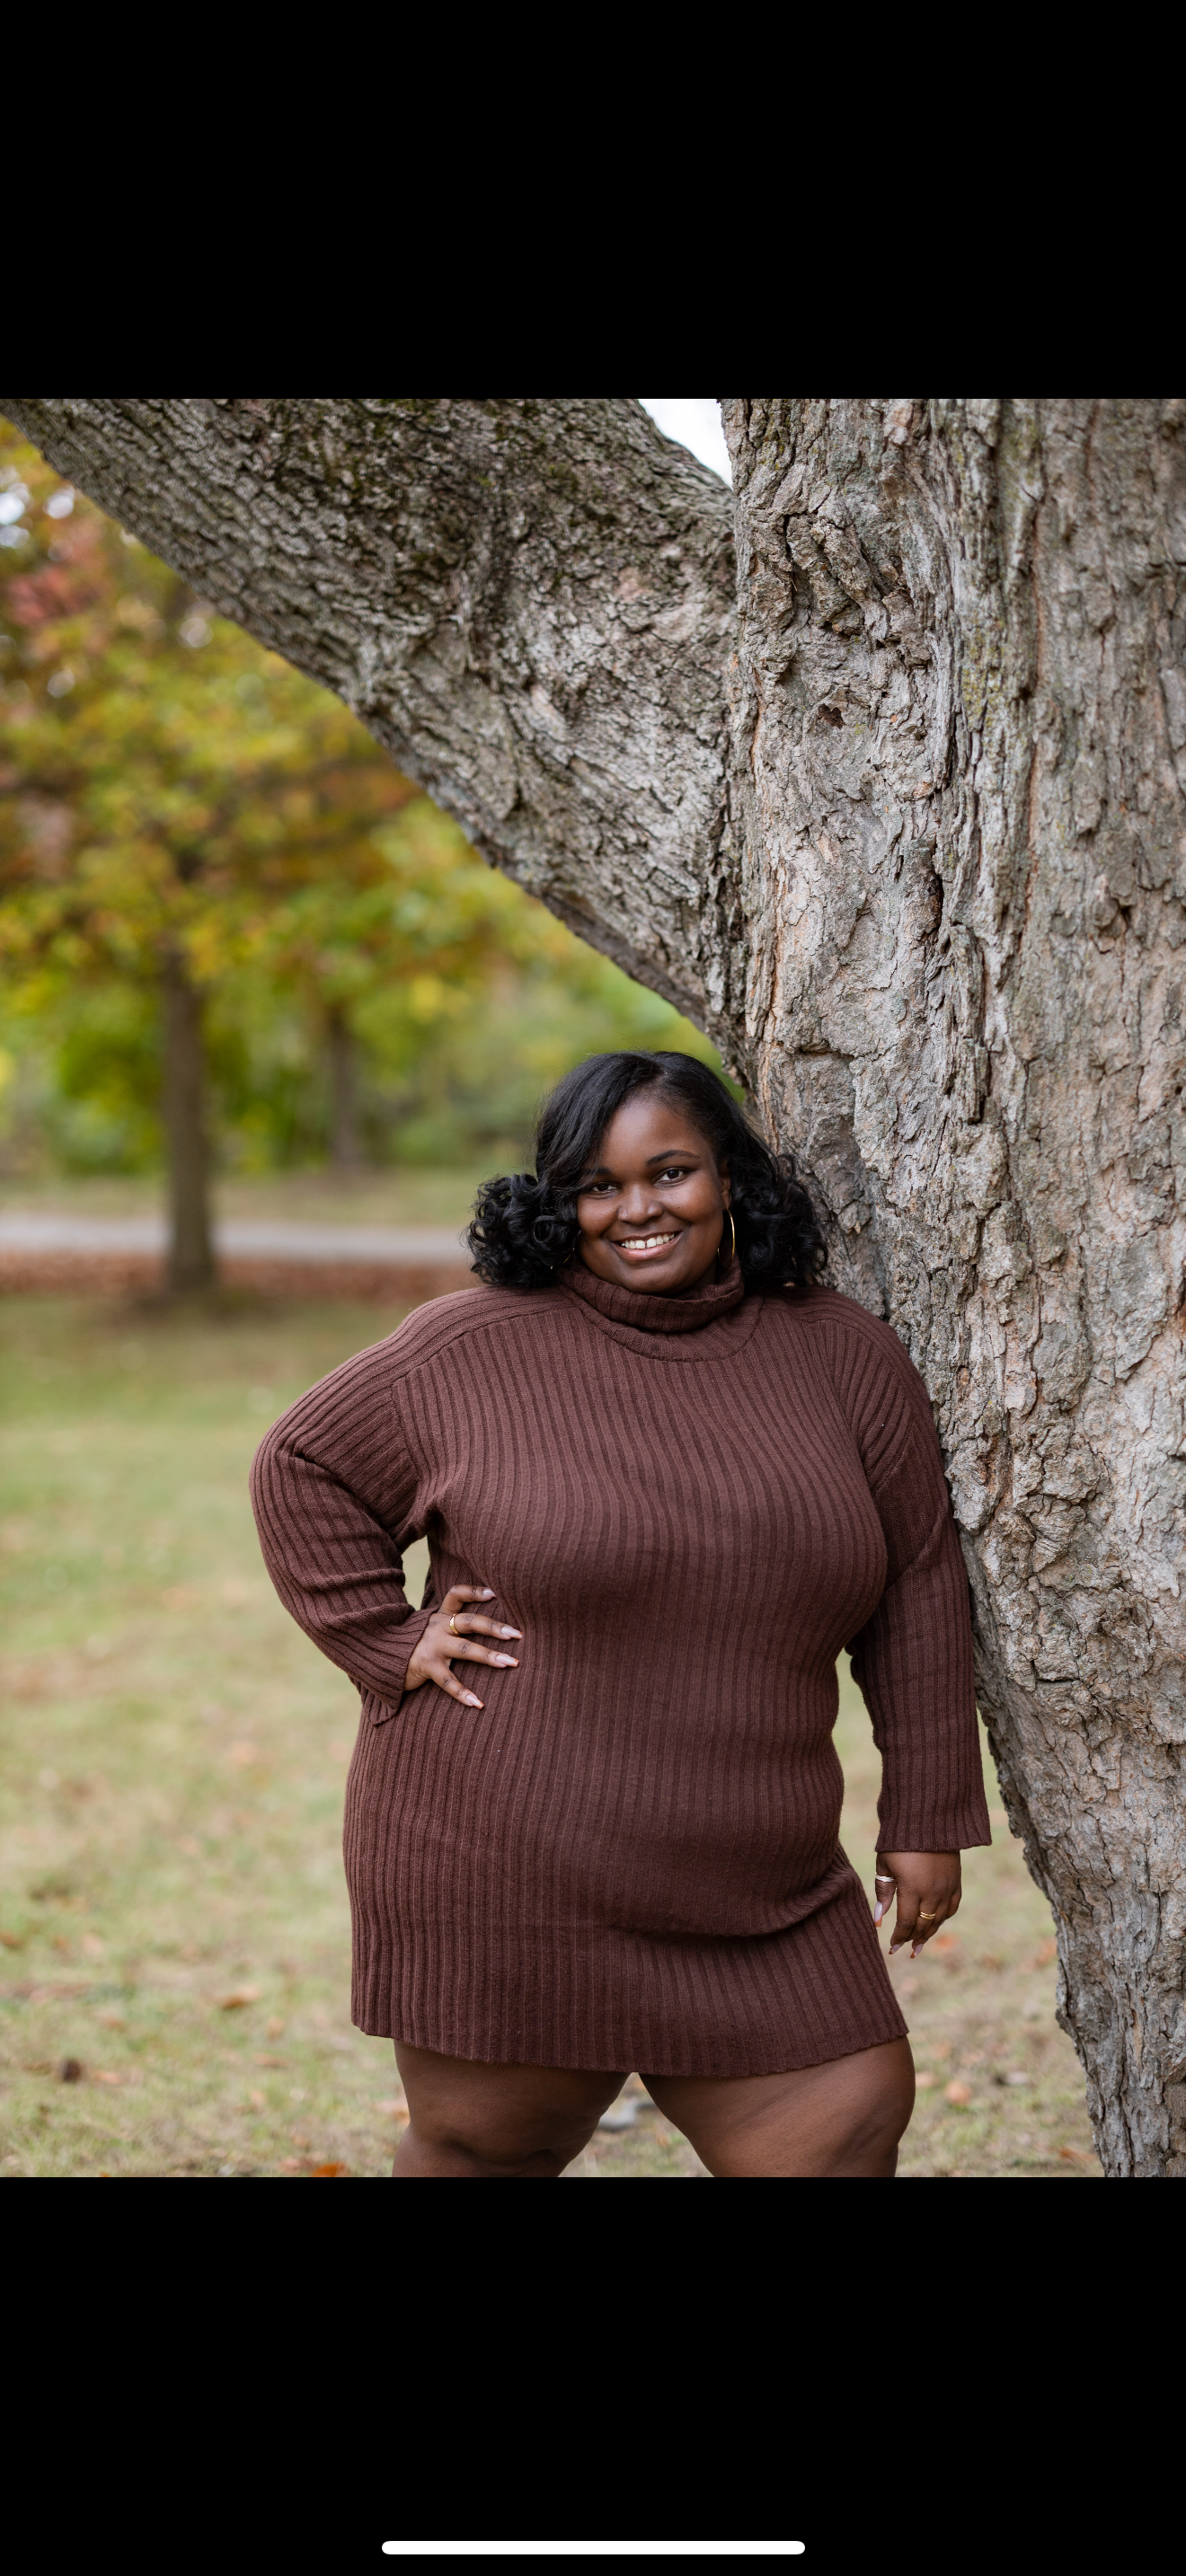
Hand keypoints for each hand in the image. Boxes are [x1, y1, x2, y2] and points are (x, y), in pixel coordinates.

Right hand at [403, 1584, 519, 1710]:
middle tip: (517, 1634)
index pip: (456, 1595)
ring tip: (510, 1663)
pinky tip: (477, 1703)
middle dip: (495, 1627)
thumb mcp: (431, 1627)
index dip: (474, 1592)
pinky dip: (463, 1692)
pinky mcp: (426, 1666)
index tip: (495, 1593)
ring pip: (465, 1649)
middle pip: (470, 1622)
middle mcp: (438, 1627)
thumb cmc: (414, 1643)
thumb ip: (451, 1624)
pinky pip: (447, 1680)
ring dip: (489, 1656)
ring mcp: (432, 1646)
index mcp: (440, 1615)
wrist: (380, 1655)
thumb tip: (484, 1624)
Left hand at [874, 1851, 960, 1957]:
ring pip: (939, 1920)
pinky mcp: (956, 1881)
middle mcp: (932, 1892)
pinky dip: (943, 1918)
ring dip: (928, 1933)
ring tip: (918, 1944)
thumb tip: (878, 1920)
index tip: (891, 1947)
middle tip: (904, 1948)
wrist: (928, 1820)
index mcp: (912, 1888)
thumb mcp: (885, 1865)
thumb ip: (883, 1893)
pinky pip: (952, 1907)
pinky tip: (935, 1923)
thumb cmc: (900, 1842)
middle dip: (912, 1939)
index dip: (899, 1937)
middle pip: (923, 1925)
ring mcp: (946, 1888)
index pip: (906, 1923)